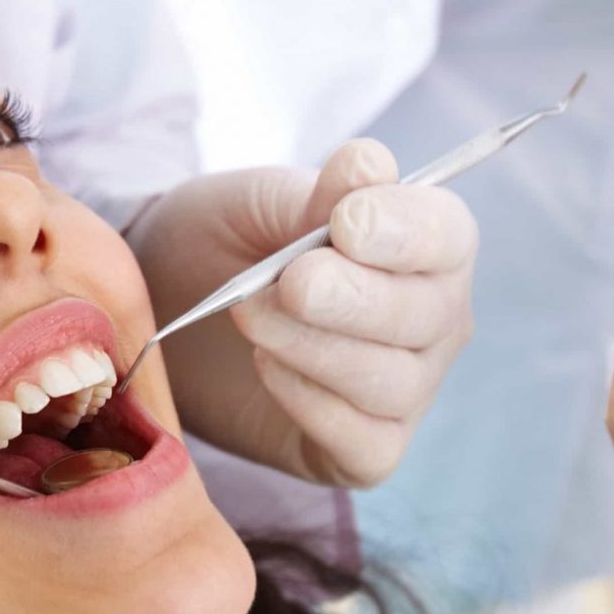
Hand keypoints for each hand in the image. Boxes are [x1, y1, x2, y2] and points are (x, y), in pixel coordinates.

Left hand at [127, 142, 477, 486]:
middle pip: (427, 315)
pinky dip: (312, 404)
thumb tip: (369, 164)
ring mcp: (406, 389)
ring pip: (392, 381)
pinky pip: (364, 442)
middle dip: (354, 298)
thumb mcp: (254, 203)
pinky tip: (265, 367)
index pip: (447, 235)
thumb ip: (312, 193)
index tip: (343, 224)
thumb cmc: (224, 240)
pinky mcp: (364, 450)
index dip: (404, 231)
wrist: (166, 305)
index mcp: (421, 243)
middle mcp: (433, 319)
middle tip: (290, 282)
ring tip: (249, 315)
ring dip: (315, 347)